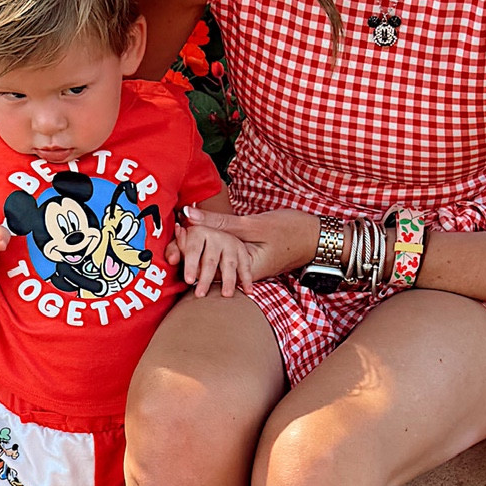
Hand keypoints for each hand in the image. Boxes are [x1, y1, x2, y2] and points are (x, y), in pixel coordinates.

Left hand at [177, 205, 318, 282]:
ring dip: (200, 254)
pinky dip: (214, 248)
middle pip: (211, 268)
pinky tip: (200, 241)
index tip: (171, 247)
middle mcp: (245, 271)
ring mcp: (248, 266)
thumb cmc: (290, 229)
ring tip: (178, 247)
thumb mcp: (254, 224)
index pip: (210, 268)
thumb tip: (189, 214)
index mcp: (245, 267)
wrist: (317, 237)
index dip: (189, 257)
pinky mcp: (250, 258)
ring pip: (218, 262)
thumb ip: (221, 222)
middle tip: (169, 252)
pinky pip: (228, 256)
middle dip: (190, 259)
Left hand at [177, 217, 255, 297]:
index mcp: (199, 231)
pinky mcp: (242, 250)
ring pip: (229, 264)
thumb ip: (175, 250)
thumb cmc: (192, 243)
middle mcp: (217, 235)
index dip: (191, 265)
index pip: (193, 250)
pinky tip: (248, 291)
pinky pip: (245, 266)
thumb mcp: (182, 243)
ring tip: (226, 295)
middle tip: (200, 294)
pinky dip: (247, 279)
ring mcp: (231, 243)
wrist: (212, 234)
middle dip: (206, 278)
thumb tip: (171, 259)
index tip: (189, 281)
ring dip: (228, 280)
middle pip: (210, 260)